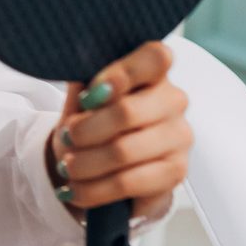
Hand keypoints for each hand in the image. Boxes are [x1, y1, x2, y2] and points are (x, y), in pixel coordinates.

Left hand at [46, 41, 191, 224]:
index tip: (89, 95)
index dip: (121, 73)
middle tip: (66, 138)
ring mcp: (179, 136)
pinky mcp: (175, 172)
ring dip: (85, 163)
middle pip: (127, 112)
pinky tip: (77, 189)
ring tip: (67, 167)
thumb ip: (85, 84)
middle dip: (85, 130)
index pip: (155, 56)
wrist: (100, 165)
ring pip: (123, 151)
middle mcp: (173, 100)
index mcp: (153, 72)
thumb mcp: (83, 98)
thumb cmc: (93, 122)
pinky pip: (128, 182)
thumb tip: (82, 79)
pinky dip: (94, 189)